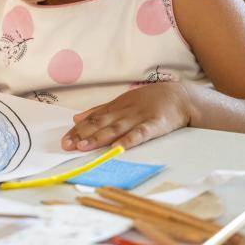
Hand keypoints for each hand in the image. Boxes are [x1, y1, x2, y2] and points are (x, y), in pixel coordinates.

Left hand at [61, 83, 191, 151]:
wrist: (179, 96)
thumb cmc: (149, 100)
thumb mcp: (121, 102)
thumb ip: (99, 111)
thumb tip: (76, 118)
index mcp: (115, 107)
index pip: (92, 119)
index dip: (78, 130)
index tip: (65, 140)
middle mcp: (123, 112)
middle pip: (100, 124)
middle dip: (82, 135)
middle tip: (67, 145)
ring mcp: (138, 118)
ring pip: (115, 129)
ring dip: (98, 138)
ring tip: (83, 146)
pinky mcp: (154, 125)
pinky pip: (140, 133)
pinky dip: (129, 140)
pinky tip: (118, 148)